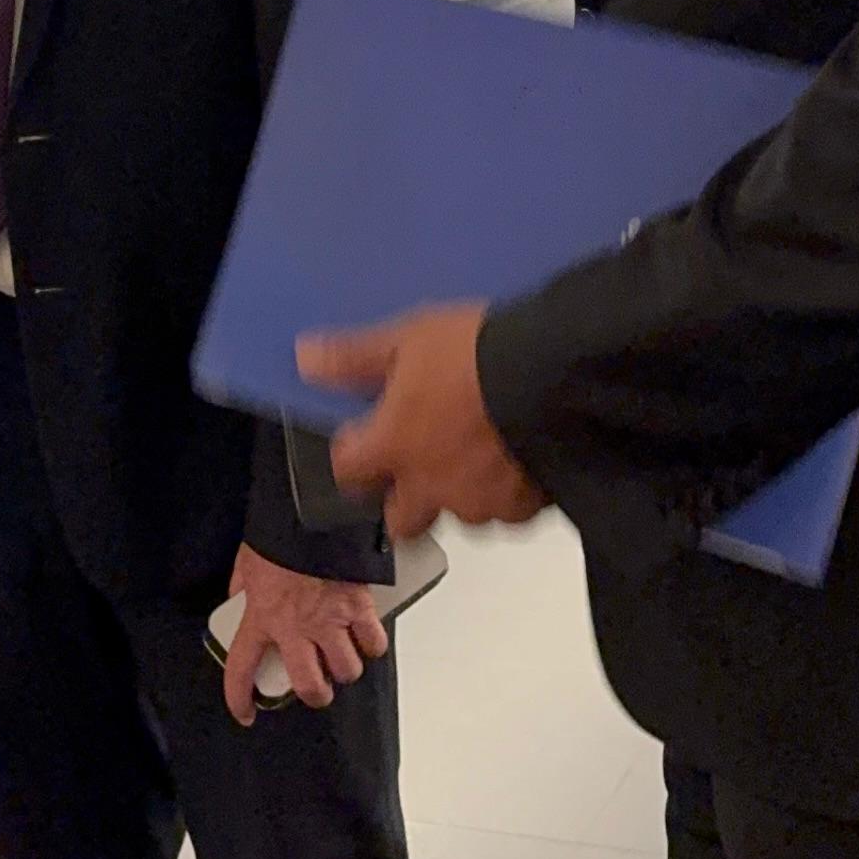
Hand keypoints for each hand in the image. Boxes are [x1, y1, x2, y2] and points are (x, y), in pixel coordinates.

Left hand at [219, 542, 391, 728]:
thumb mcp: (247, 560)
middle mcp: (296, 627)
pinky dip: (372, 645)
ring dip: (345, 669)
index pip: (242, 669)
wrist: (312, 510)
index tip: (245, 712)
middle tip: (316, 687)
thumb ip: (241, 585)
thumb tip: (237, 596)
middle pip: (310, 685)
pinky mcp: (358, 606)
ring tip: (342, 659)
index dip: (239, 698)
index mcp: (262, 616)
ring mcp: (330, 620)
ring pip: (346, 669)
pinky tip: (366, 639)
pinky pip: (373, 642)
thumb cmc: (279, 533)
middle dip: (316, 694)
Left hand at [298, 302, 543, 541]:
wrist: (553, 376)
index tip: (361, 435)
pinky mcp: (527, 508)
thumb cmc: (473, 353)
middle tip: (419, 465)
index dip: (350, 456)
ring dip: (461, 493)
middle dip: (404, 501)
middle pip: (401, 521)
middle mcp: (431, 487)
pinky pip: (510, 511)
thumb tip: (304, 360)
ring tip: (480, 456)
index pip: (349, 472)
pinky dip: (509, 492)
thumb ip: (356, 357)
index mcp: (393, 448)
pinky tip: (520, 459)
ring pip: (460, 515)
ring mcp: (481, 503)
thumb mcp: (408, 337)